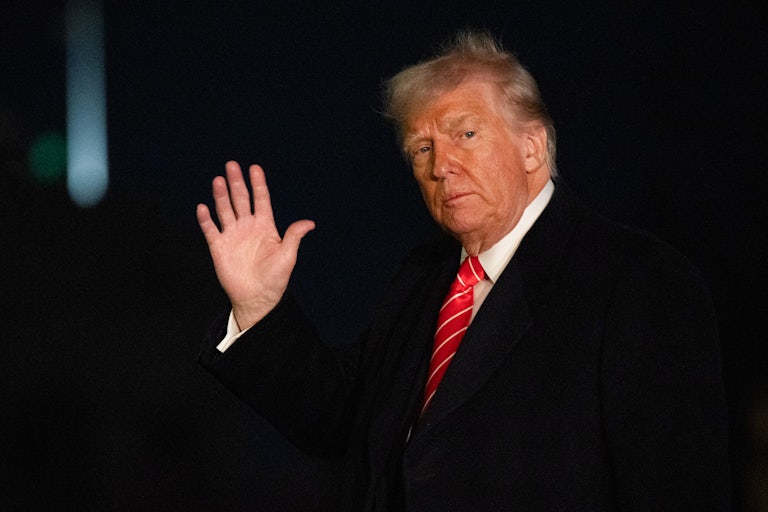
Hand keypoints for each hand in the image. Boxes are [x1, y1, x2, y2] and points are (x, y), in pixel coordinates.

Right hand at [196, 161, 314, 330]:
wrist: (257, 298)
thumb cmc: (275, 278)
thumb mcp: (288, 255)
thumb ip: (294, 236)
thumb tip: (310, 223)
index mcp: (265, 226)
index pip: (261, 199)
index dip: (258, 184)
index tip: (254, 168)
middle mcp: (247, 227)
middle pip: (241, 199)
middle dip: (236, 182)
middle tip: (231, 165)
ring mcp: (232, 235)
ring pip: (225, 210)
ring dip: (221, 195)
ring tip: (218, 180)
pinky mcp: (219, 247)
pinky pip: (211, 230)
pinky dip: (206, 219)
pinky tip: (203, 207)